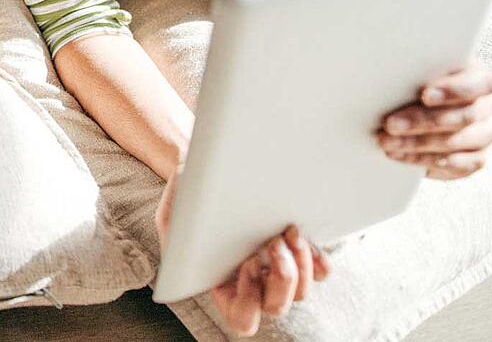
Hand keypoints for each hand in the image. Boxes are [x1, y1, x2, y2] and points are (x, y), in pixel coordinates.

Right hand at [156, 168, 329, 337]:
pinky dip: (318, 261)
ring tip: (288, 231)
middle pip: (277, 306)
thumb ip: (176, 233)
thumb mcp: (171, 216)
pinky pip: (321, 273)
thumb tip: (196, 234)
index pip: (243, 318)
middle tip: (273, 243)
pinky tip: (302, 237)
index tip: (245, 263)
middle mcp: (252, 286)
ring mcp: (277, 272)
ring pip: (301, 292)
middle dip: (281, 277)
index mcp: (221, 287)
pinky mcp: (298, 254)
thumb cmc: (187, 198)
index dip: (250, 300)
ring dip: (299, 265)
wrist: (209, 174)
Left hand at [379, 59, 491, 179]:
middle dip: (423, 122)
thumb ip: (413, 71)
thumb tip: (386, 70)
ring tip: (388, 143)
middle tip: (390, 124)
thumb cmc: (418, 81)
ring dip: (419, 144)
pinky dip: (429, 161)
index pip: (479, 84)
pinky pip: (460, 165)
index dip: (454, 91)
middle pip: (464, 117)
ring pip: (459, 142)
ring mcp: (484, 134)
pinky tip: (405, 156)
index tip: (425, 95)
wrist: (418, 106)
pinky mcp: (476, 157)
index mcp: (479, 79)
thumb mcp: (418, 71)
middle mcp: (486, 107)